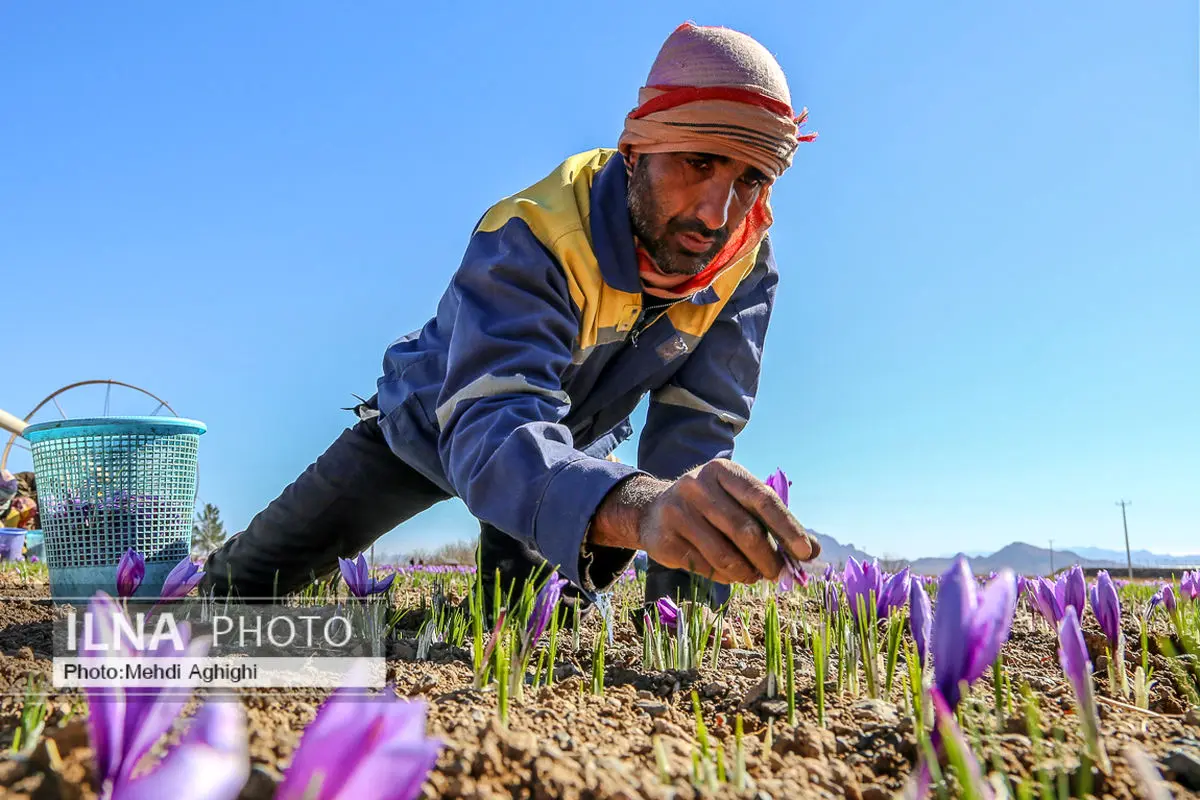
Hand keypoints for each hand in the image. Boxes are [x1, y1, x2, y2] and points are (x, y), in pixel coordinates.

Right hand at [595, 459, 817, 585]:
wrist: (653, 510)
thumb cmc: (711, 507)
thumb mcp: (739, 502)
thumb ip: (774, 523)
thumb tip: (812, 551)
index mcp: (722, 470)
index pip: (761, 498)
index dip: (787, 526)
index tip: (805, 552)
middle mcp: (697, 485)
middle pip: (744, 530)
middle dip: (768, 557)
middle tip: (778, 573)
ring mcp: (678, 512)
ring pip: (724, 554)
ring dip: (747, 572)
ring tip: (755, 576)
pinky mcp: (664, 539)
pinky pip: (704, 566)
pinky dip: (725, 576)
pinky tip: (731, 574)